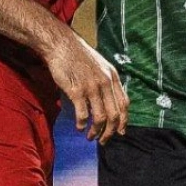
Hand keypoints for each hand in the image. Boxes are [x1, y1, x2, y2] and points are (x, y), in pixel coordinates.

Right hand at [44, 28, 127, 144]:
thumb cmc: (79, 55)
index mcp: (113, 77)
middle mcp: (105, 83)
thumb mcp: (101, 66)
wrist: (61, 44)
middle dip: (110, 132)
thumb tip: (110, 102)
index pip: (124, 104)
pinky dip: (81, 124)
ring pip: (100, 117)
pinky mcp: (76, 90)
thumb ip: (107, 82)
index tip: (120, 132)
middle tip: (103, 140)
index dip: (123, 121)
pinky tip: (79, 127)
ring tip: (90, 137)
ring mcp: (91, 87)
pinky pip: (82, 113)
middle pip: (114, 115)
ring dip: (95, 131)